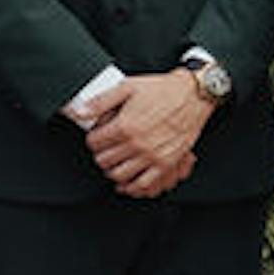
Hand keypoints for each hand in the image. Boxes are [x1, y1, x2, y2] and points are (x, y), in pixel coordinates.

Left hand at [81, 69, 213, 199]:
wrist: (192, 95)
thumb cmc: (162, 90)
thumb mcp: (128, 87)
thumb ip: (101, 101)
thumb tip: (80, 112)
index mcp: (125, 125)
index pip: (94, 143)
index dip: (92, 140)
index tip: (97, 137)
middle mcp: (137, 144)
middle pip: (104, 161)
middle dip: (100, 156)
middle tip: (104, 151)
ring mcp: (151, 156)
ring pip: (120, 175)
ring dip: (112, 172)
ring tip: (114, 164)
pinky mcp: (165, 163)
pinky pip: (143, 184)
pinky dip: (131, 187)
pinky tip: (127, 183)